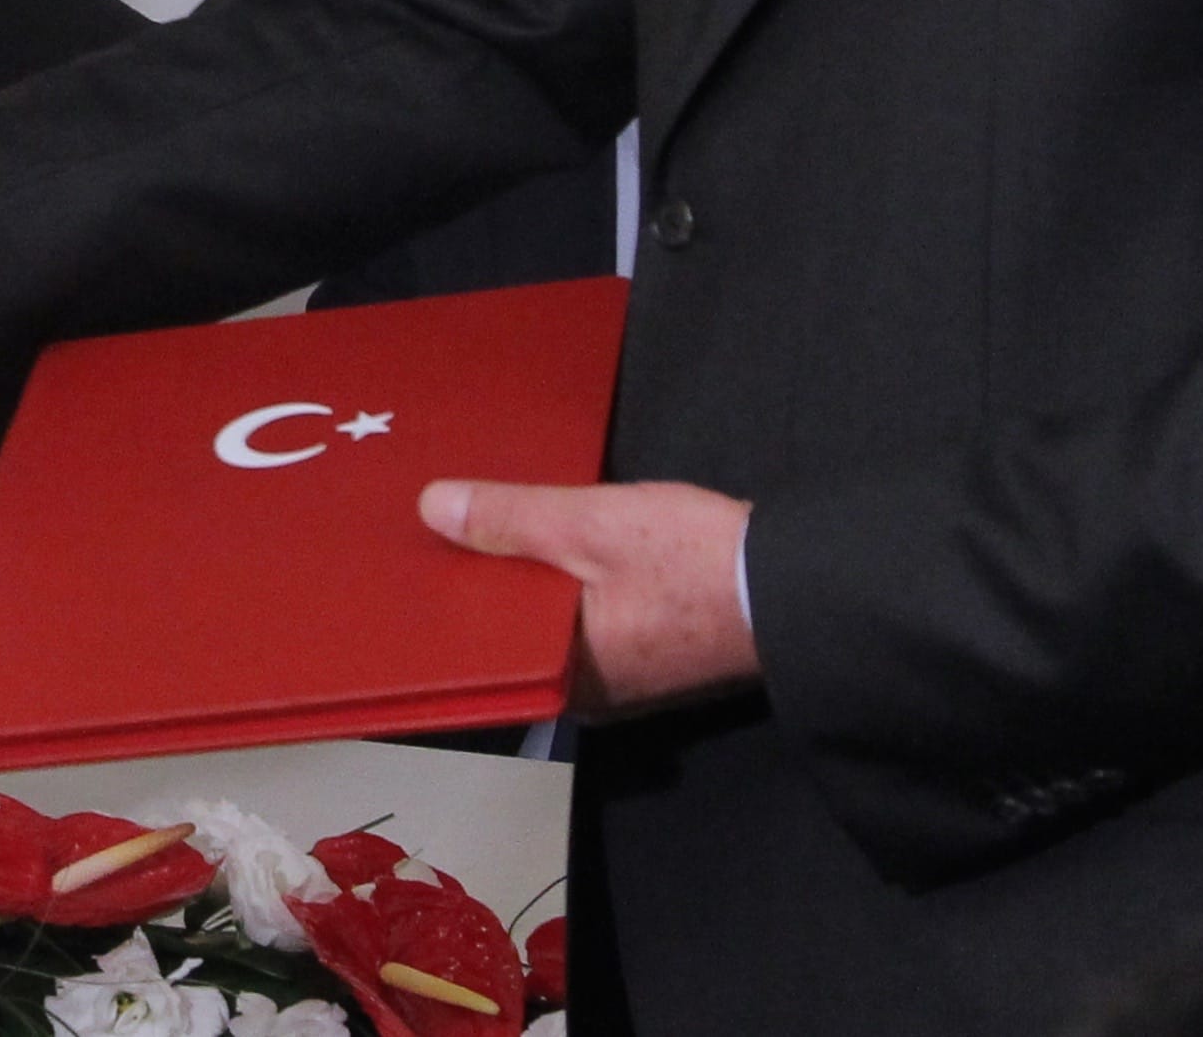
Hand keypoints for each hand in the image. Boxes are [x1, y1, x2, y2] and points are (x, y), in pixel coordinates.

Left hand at [419, 477, 759, 713]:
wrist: (796, 584)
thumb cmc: (691, 561)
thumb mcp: (593, 524)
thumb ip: (512, 518)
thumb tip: (430, 508)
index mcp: (566, 680)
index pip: (481, 649)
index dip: (446, 599)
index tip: (406, 561)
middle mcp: (586, 693)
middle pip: (513, 635)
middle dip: (482, 583)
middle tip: (428, 529)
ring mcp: (620, 674)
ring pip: (547, 623)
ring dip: (520, 578)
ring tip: (469, 523)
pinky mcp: (647, 649)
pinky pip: (580, 617)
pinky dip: (558, 581)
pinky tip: (538, 539)